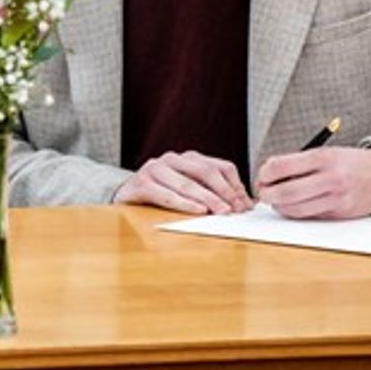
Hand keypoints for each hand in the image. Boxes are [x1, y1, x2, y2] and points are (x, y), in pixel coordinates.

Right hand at [113, 151, 254, 214]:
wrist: (124, 195)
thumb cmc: (161, 194)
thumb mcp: (189, 190)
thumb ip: (213, 192)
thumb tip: (244, 204)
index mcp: (188, 158)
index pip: (220, 166)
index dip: (235, 185)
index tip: (246, 203)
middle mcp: (172, 159)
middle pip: (206, 171)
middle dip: (224, 191)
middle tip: (236, 209)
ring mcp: (155, 169)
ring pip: (187, 183)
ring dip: (207, 198)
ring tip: (222, 211)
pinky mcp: (142, 183)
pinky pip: (167, 194)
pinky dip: (184, 203)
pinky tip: (198, 210)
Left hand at [255, 147, 370, 220]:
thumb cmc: (348, 163)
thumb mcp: (325, 152)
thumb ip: (298, 162)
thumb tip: (269, 174)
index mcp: (323, 157)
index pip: (282, 166)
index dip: (265, 173)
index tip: (262, 175)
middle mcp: (330, 178)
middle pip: (286, 191)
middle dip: (268, 194)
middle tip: (263, 192)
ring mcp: (335, 198)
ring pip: (295, 208)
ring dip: (279, 206)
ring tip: (276, 200)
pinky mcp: (338, 214)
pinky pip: (309, 216)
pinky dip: (295, 212)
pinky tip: (292, 206)